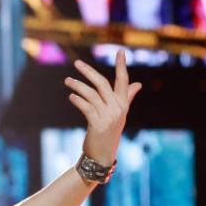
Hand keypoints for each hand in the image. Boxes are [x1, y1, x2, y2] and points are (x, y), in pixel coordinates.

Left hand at [64, 49, 140, 166]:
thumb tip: (138, 84)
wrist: (102, 155)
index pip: (123, 81)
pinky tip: (71, 97)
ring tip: (67, 81)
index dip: (121, 65)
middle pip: (103, 84)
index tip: (120, 51)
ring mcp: (108, 117)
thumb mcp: (119, 114)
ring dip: (77, 86)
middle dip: (89, 72)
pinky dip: (78, 100)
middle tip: (77, 63)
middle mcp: (117, 109)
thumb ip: (126, 98)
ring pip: (91, 95)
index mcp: (123, 105)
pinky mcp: (98, 124)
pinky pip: (86, 107)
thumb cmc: (109, 132)